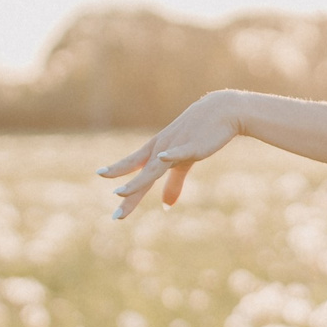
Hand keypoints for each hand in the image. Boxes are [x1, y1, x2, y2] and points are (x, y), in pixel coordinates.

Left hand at [97, 92, 242, 219]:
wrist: (221, 111)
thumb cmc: (200, 134)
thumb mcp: (185, 163)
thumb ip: (173, 184)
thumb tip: (165, 206)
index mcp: (156, 151)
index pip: (135, 167)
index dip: (119, 175)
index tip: (105, 188)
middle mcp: (161, 149)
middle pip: (141, 174)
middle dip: (127, 192)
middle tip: (115, 215)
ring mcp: (175, 146)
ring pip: (154, 167)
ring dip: (138, 181)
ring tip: (121, 193)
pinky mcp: (193, 145)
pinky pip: (179, 152)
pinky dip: (170, 155)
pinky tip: (162, 157)